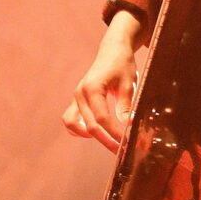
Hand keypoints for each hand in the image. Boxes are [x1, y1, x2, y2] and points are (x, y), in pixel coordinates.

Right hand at [62, 12, 140, 153]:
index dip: (114, 133)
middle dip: (106, 140)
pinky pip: (71, 119)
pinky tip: (98, 132)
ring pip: (73, 124)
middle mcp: (80, 94)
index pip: (102, 118)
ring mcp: (76, 97)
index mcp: (93, 88)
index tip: (126, 143)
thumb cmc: (122, 64)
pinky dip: (80, 129)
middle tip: (121, 150)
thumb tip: (127, 127)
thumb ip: (126, 106)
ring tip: (108, 141)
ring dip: (89, 135)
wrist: (113, 50)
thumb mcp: (128, 84)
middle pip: (90, 125)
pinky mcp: (77, 99)